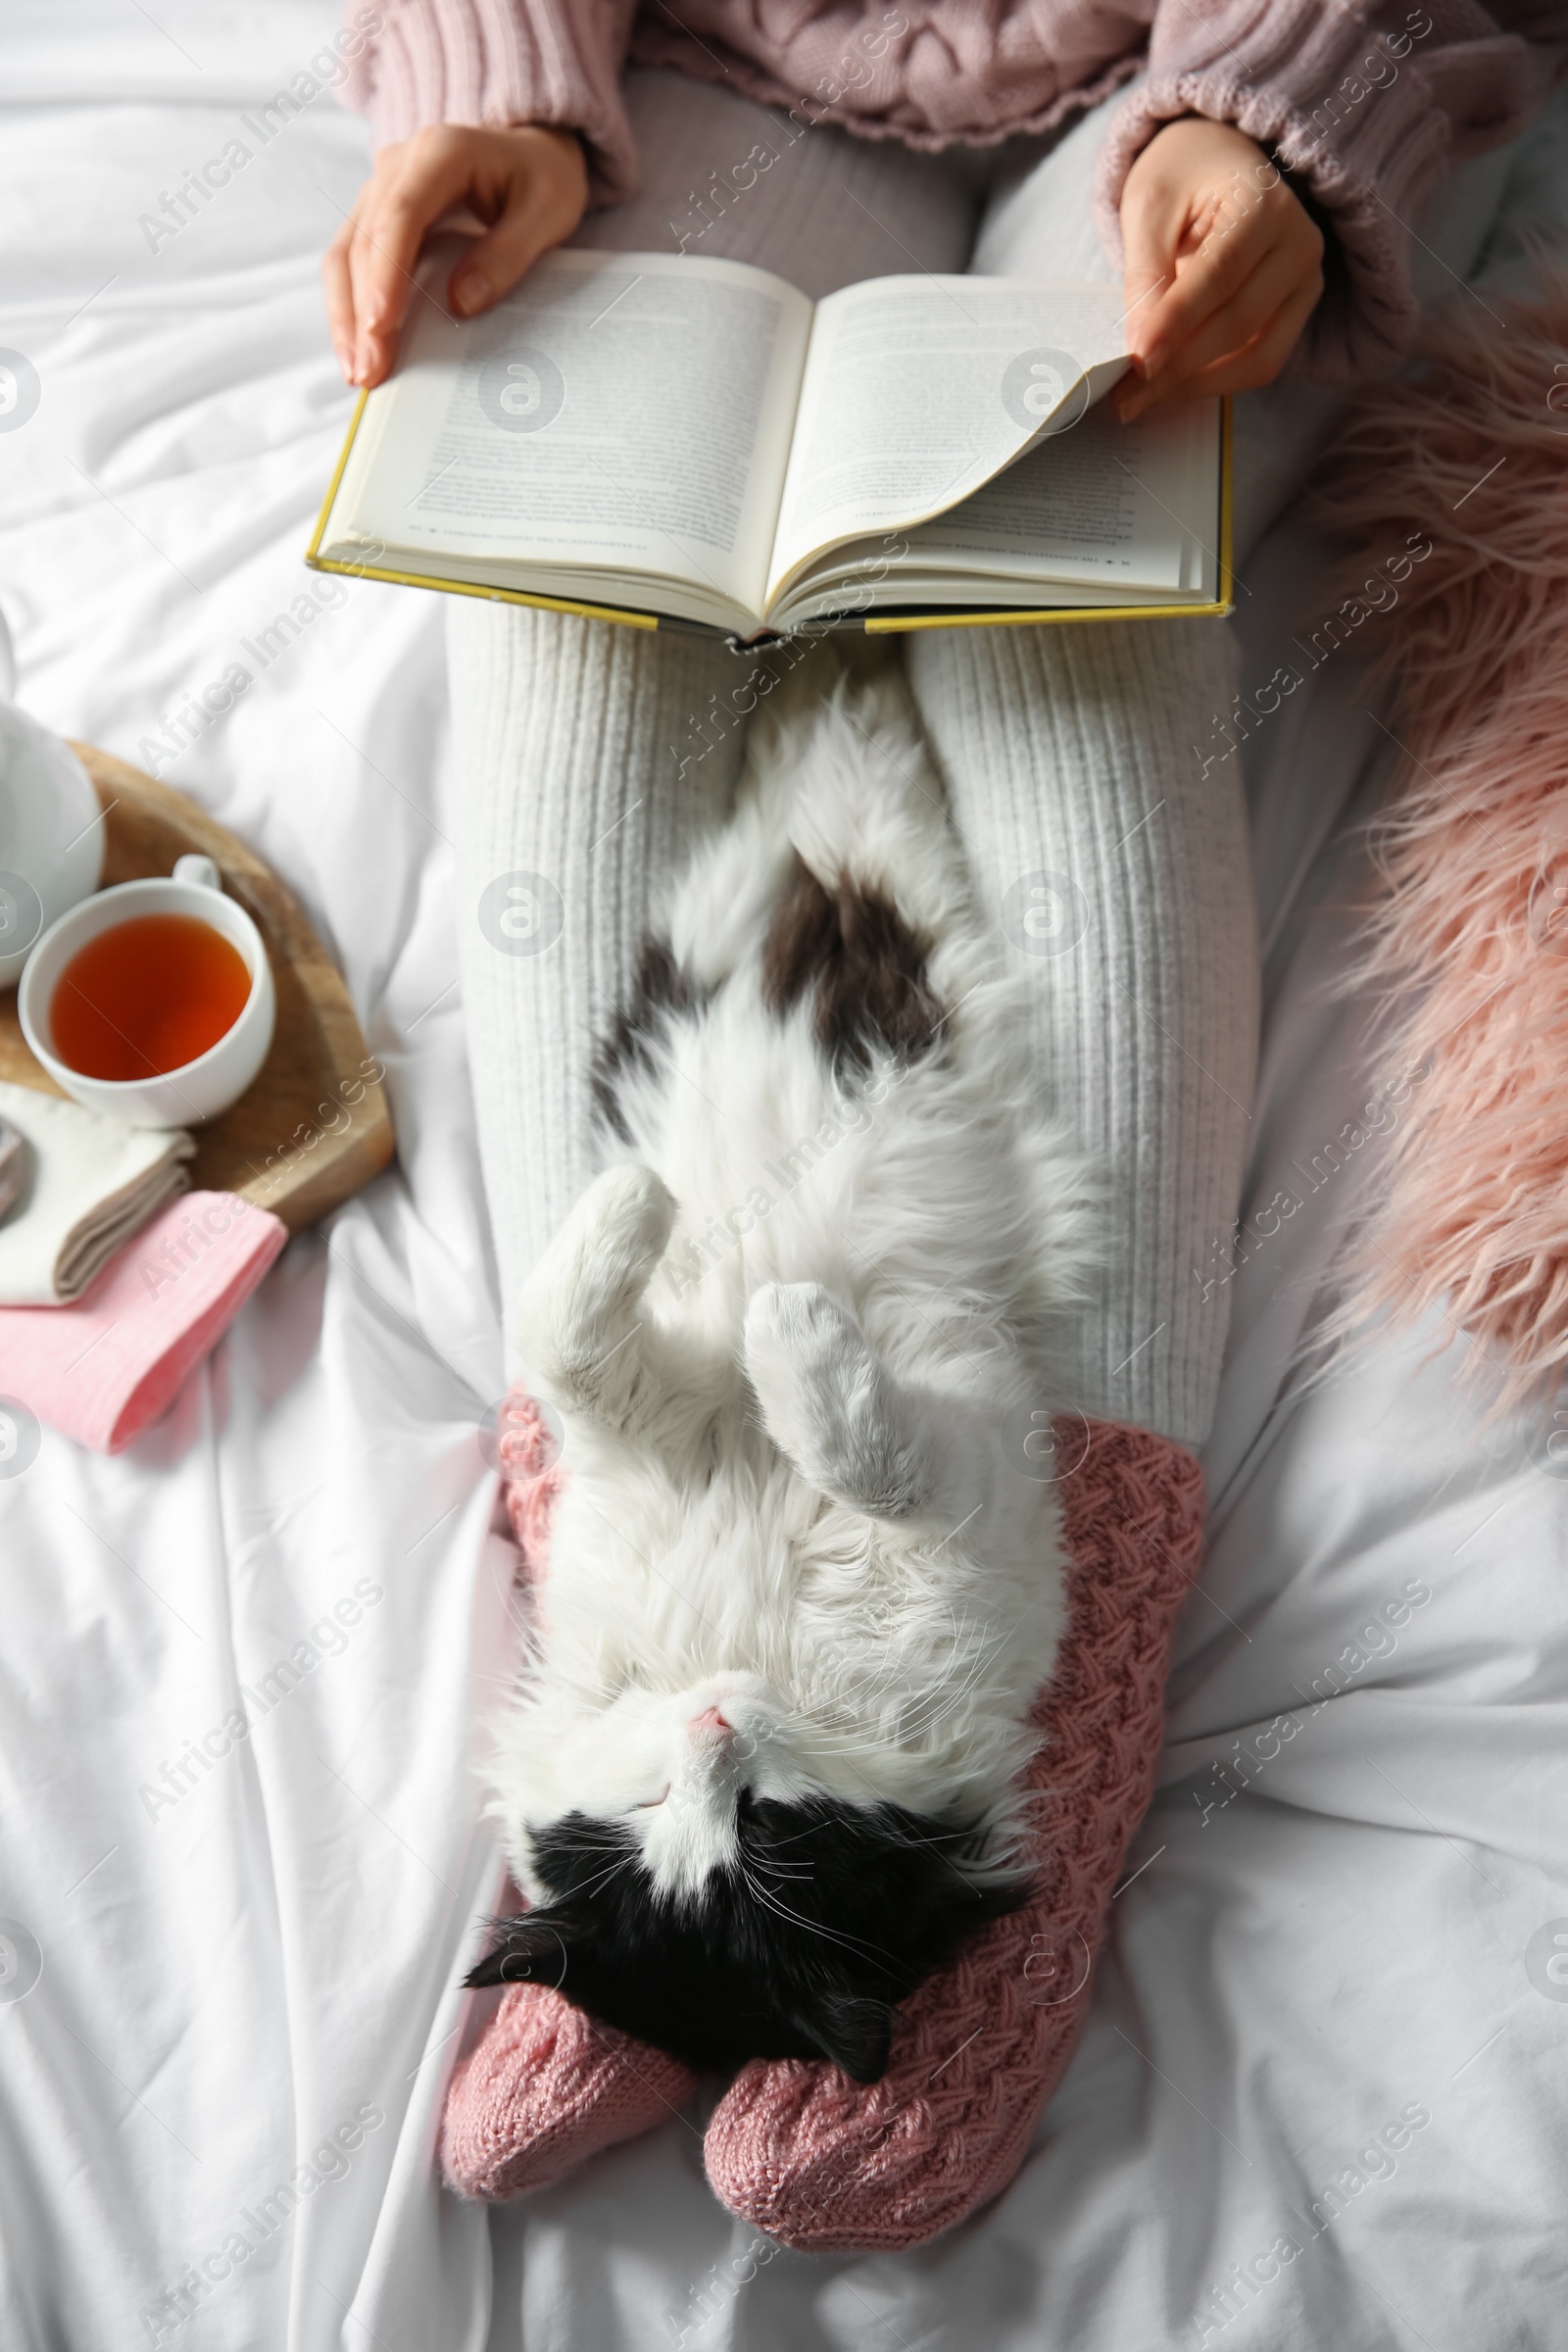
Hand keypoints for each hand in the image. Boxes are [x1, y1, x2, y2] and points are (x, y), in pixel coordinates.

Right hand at [323, 123, 588, 388]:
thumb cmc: (540, 179)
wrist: (529, 155)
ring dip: (346, 316)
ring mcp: (381, 190)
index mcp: (441, 153)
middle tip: (370, 370)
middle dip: (363, 311)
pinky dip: (349, 307)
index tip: (381, 323)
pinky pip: (350, 262)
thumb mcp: (547, 213)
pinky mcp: (376, 216)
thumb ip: (507, 254)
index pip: (401, 214)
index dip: (387, 272)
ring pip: (345, 253)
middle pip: (365, 241)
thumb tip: (461, 302)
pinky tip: (356, 349)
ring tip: (358, 372)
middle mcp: (400, 166)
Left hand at [1112, 117, 1324, 420]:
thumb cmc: (1181, 178)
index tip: (1136, 362)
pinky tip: (1171, 387)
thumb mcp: (1149, 207)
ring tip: (1140, 400)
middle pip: (1241, 323)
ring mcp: (1306, 282)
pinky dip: (1214, 382)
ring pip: (1257, 358)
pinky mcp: (1296, 312)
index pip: (1220, 275)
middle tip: (1124, 396)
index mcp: (1265, 202)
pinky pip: (1260, 363)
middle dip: (1178, 367)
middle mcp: (1300, 243)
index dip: (1177, 323)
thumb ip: (1145, 274)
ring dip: (1196, 386)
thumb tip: (1140, 349)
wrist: (1217, 165)